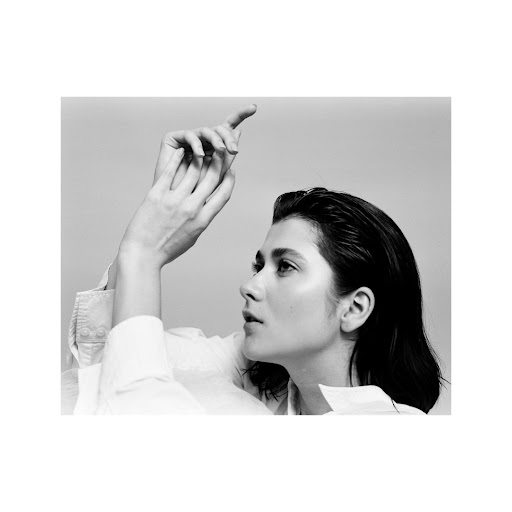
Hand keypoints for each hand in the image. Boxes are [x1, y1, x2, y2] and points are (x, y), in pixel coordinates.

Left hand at [119, 146, 236, 268]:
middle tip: (221, 151)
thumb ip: (202, 219)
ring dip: (200, 157)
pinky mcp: (157, 195)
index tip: (231, 171)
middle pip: (211, 178)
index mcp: (202, 220)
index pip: (223, 194)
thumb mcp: (192, 236)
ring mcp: (174, 200)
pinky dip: (177, 159)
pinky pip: (170, 171)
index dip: (229, 180)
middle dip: (219, 162)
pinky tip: (181, 151)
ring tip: (202, 149)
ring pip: (193, 171)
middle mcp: (191, 208)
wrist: (143, 253)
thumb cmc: (167, 248)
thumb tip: (208, 206)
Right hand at [152, 104, 256, 188]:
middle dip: (229, 138)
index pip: (229, 127)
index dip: (241, 114)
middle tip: (235, 150)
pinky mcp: (173, 138)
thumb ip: (229, 153)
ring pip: (207, 131)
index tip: (254, 107)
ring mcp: (187, 138)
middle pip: (220, 129)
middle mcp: (202, 139)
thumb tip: (239, 130)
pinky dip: (197, 145)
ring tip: (221, 151)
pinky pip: (190, 135)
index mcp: (214, 145)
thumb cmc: (197, 188)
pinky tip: (201, 155)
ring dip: (217, 141)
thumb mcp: (219, 171)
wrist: (177, 199)